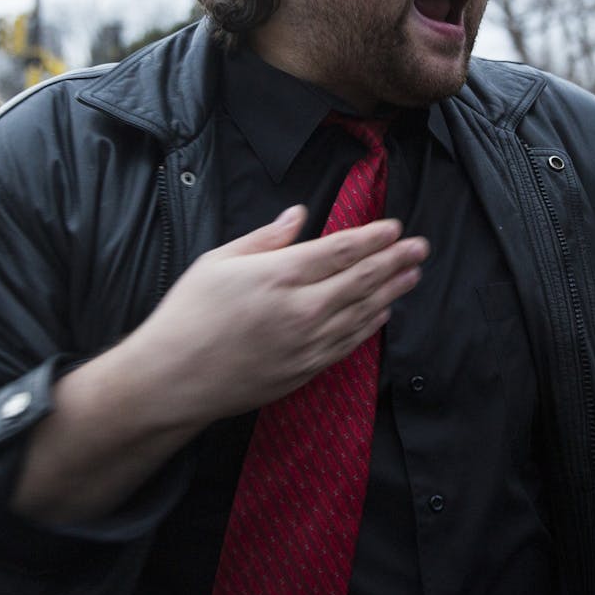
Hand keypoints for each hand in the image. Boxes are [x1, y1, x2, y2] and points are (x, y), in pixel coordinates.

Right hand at [129, 205, 428, 426]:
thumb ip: (265, 238)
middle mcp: (300, 309)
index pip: (340, 251)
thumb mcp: (218, 262)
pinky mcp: (305, 370)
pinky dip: (370, 325)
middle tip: (421, 247)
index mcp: (278, 276)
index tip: (396, 228)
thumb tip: (298, 214)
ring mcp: (306, 343)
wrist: (173, 379)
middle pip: (361, 279)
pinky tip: (383, 312)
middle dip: (395, 260)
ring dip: (391, 291)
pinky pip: (348, 343)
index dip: (373, 238)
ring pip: (361, 312)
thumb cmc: (189, 315)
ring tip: (413, 274)